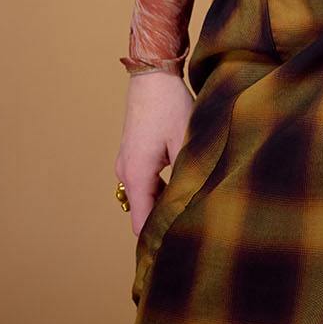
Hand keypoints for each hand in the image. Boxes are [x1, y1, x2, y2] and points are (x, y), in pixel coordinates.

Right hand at [114, 71, 195, 235]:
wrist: (152, 73)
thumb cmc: (169, 104)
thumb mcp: (185, 140)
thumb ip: (188, 174)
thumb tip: (196, 203)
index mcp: (137, 175)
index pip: (142, 223)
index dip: (159, 239)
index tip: (178, 250)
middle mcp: (126, 172)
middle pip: (144, 211)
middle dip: (165, 221)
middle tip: (194, 229)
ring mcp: (127, 162)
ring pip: (146, 195)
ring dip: (165, 202)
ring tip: (192, 206)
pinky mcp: (133, 153)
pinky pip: (146, 181)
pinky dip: (161, 187)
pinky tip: (183, 182)